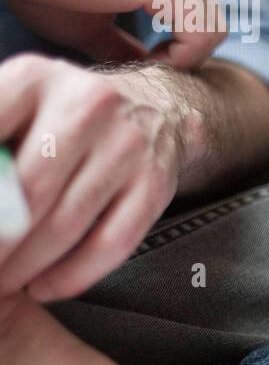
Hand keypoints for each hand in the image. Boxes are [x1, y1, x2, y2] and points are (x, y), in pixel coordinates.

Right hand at [0, 0, 224, 68]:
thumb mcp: (93, 27)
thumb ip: (126, 49)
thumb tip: (149, 75)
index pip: (202, 17)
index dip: (182, 53)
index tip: (146, 66)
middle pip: (214, 24)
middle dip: (187, 57)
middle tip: (148, 69)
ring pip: (214, 31)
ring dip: (184, 60)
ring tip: (145, 65)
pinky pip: (201, 33)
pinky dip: (181, 57)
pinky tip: (147, 60)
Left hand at [0, 54, 182, 299]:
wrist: (158, 108)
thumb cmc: (61, 115)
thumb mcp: (14, 103)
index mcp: (34, 78)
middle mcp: (88, 105)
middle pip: (26, 191)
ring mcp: (128, 147)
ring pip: (66, 224)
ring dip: (22, 267)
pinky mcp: (156, 184)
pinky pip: (112, 243)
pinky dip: (72, 276)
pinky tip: (43, 286)